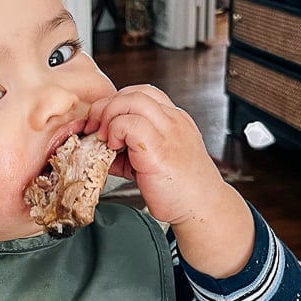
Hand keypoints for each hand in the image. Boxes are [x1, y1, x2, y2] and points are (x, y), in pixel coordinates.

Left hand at [85, 84, 252, 276]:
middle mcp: (173, 121)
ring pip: (132, 100)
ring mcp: (169, 132)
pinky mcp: (160, 149)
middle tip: (97, 129)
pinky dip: (115, 132)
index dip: (116, 102)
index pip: (141, 93)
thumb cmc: (181, 189)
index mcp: (173, 120)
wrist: (203, 209)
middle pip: (134, 92)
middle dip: (107, 106)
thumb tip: (100, 147)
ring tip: (107, 139)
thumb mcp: (154, 160)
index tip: (103, 123)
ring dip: (109, 116)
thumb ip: (129, 149)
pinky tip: (115, 149)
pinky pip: (130, 124)